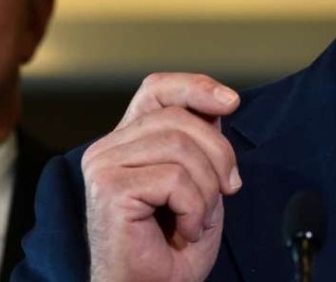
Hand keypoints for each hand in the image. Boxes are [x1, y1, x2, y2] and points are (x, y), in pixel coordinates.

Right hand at [82, 73, 241, 281]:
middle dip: (219, 154)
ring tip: (198, 217)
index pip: (157, 89)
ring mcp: (104, 166)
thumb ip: (200, 142)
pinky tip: (186, 229)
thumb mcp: (199, 181)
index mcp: (128, 141)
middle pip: (180, 118)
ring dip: (207, 188)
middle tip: (227, 190)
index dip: (195, 86)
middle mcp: (108, 148)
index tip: (231, 102)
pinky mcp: (110, 188)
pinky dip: (195, 208)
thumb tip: (220, 105)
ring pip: (181, 147)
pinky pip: (175, 178)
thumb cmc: (171, 248)